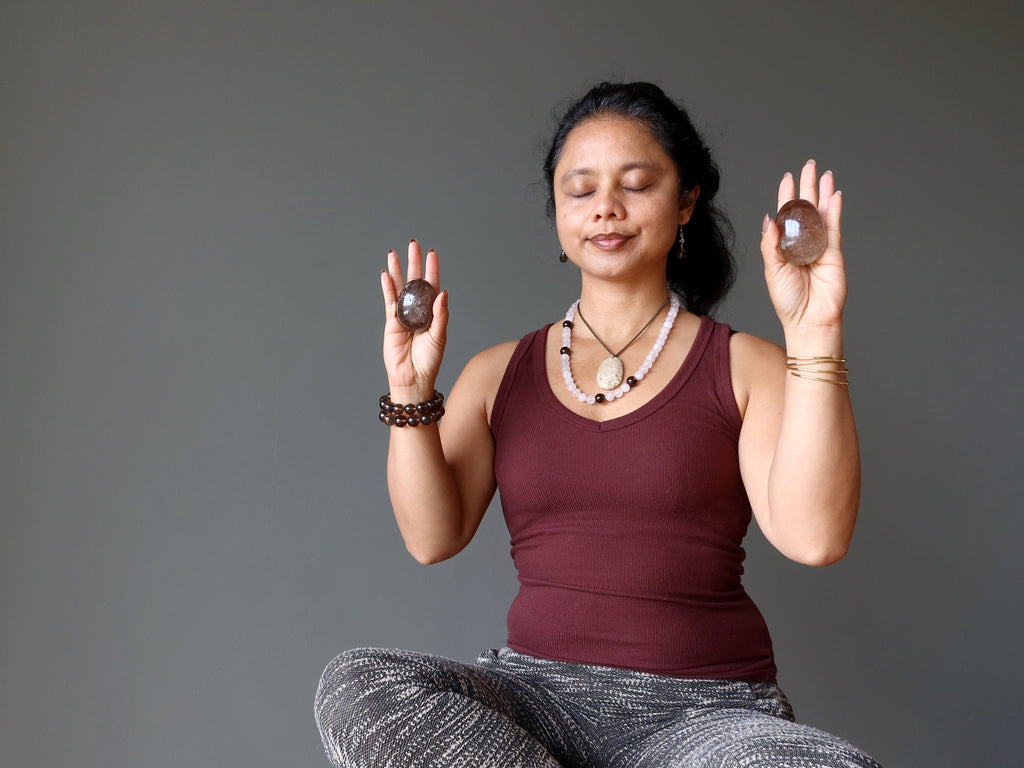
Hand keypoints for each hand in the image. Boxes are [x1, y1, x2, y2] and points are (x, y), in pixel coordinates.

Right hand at [381, 240, 447, 397]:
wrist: (413, 379)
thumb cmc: (429, 361)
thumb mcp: (439, 337)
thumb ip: (440, 314)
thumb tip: (443, 292)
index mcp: (433, 312)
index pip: (432, 286)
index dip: (431, 269)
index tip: (431, 253)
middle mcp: (418, 310)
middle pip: (415, 281)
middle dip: (414, 263)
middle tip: (413, 244)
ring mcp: (403, 315)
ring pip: (399, 288)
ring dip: (397, 271)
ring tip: (394, 253)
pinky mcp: (391, 322)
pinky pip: (389, 301)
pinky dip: (387, 287)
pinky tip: (385, 274)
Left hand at [760, 160, 845, 330]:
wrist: (809, 321)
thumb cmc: (787, 301)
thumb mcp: (772, 271)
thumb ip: (771, 245)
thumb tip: (768, 218)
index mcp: (785, 246)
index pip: (786, 216)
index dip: (786, 196)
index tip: (787, 177)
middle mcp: (803, 243)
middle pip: (806, 209)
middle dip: (806, 187)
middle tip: (808, 166)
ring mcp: (820, 246)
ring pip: (822, 214)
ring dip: (823, 193)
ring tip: (824, 174)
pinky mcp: (834, 253)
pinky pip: (835, 227)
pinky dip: (835, 211)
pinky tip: (835, 195)